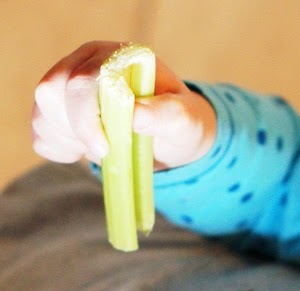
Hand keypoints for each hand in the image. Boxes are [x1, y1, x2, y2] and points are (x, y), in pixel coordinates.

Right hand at [31, 40, 216, 169]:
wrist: (173, 135)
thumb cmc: (181, 122)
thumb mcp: (186, 120)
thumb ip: (167, 114)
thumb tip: (135, 113)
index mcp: (114, 57)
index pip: (81, 78)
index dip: (85, 115)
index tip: (104, 147)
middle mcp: (84, 63)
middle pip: (51, 92)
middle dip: (76, 130)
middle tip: (106, 151)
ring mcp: (66, 86)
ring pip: (42, 114)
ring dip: (68, 141)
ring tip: (105, 148)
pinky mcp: (57, 111)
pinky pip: (41, 133)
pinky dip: (60, 149)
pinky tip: (86, 151)